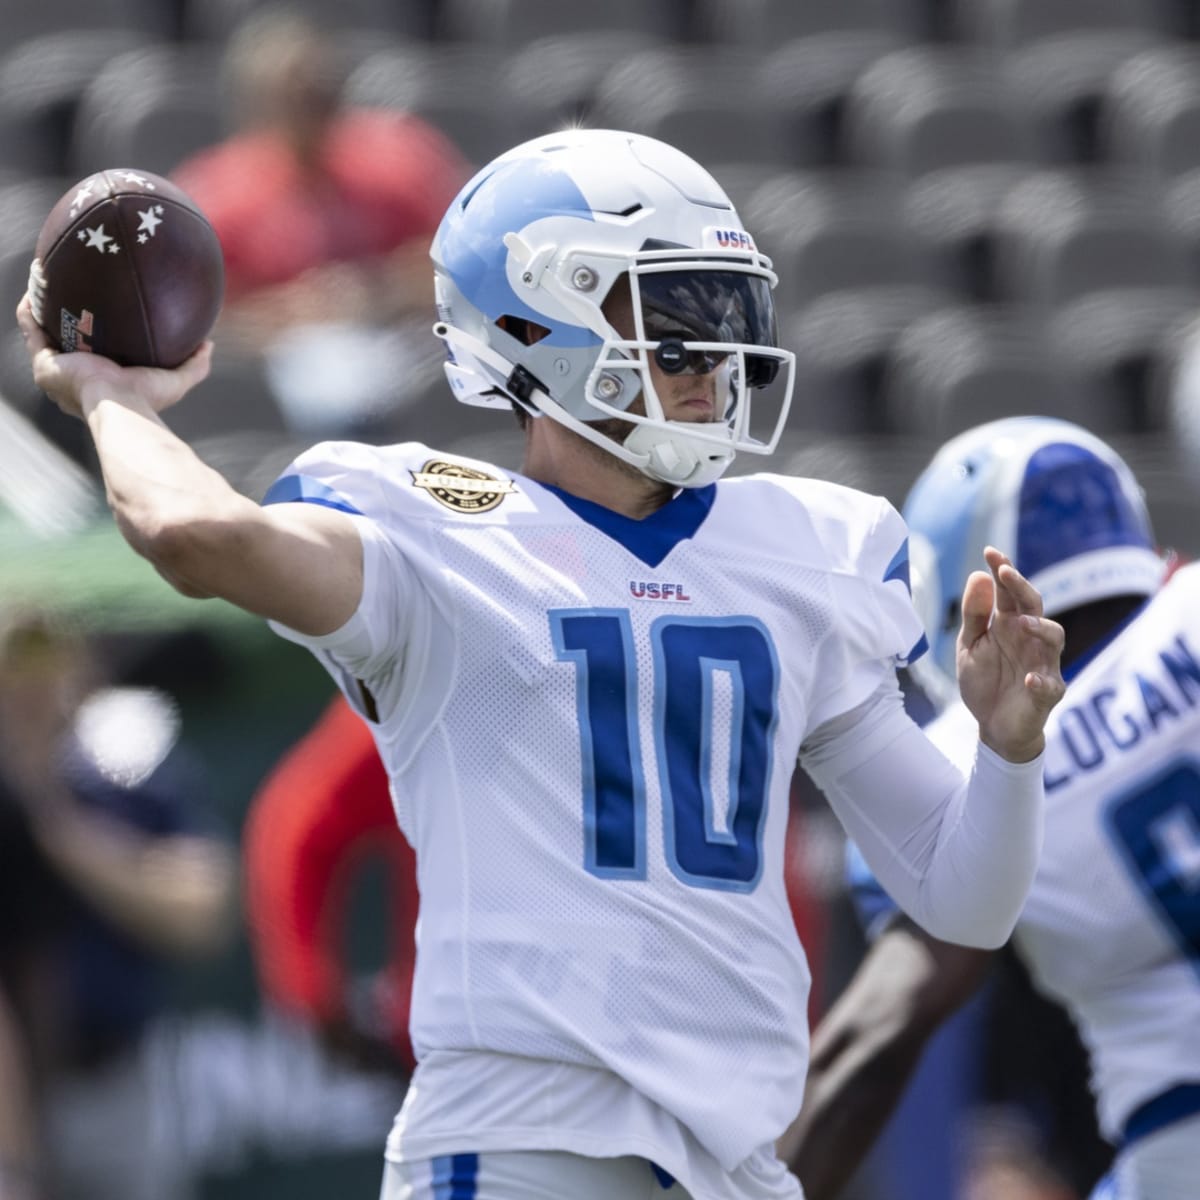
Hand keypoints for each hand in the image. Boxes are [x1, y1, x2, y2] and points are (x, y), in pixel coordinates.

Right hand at [16, 293, 211, 420]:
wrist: (120, 408)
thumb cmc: (146, 401)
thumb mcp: (176, 380)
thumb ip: (194, 364)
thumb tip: (208, 344)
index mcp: (101, 382)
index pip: (95, 356)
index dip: (94, 335)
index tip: (101, 314)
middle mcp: (75, 378)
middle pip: (66, 343)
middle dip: (65, 319)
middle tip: (72, 294)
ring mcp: (57, 371)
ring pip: (43, 334)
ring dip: (43, 309)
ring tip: (47, 283)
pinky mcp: (45, 364)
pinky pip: (31, 329)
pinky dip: (30, 309)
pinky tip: (36, 287)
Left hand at [956, 546, 1065, 762]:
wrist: (993, 726)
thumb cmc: (985, 680)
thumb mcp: (969, 645)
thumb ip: (974, 614)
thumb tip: (978, 576)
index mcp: (1009, 623)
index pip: (1010, 592)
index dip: (1003, 571)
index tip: (991, 552)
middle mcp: (1030, 639)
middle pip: (1034, 606)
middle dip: (1022, 588)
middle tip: (1005, 573)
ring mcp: (1043, 664)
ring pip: (1054, 639)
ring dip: (1040, 628)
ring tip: (1022, 622)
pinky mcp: (1048, 693)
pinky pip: (1051, 685)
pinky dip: (1041, 681)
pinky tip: (1028, 678)